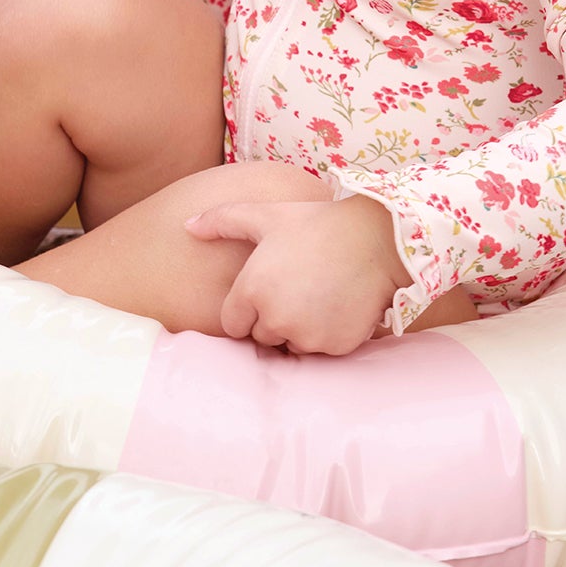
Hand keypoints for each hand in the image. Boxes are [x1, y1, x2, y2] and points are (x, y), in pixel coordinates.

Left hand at [182, 193, 407, 354]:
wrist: (378, 238)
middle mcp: (275, 319)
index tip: (270, 287)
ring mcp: (307, 336)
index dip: (249, 308)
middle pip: (262, 336)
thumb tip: (187, 225)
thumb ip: (221, 220)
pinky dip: (326, 335)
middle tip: (297, 287)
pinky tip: (337, 305)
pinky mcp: (334, 347)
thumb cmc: (316, 222)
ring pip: (291, 346)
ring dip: (299, 330)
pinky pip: (320, 351)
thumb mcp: (266, 215)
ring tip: (318, 295)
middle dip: (273, 319)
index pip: (233, 325)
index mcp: (252, 291)